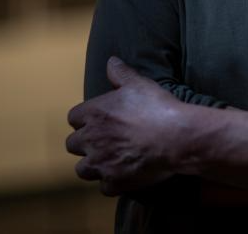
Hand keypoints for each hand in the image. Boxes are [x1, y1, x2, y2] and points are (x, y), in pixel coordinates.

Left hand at [66, 57, 181, 194]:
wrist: (175, 137)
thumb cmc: (156, 107)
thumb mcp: (139, 83)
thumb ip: (121, 73)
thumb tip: (111, 61)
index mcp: (94, 114)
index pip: (73, 118)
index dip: (85, 119)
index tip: (97, 120)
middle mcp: (91, 140)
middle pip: (72, 145)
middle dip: (85, 143)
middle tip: (103, 141)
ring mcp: (100, 163)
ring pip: (83, 169)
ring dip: (94, 165)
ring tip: (110, 160)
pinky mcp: (113, 182)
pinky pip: (104, 187)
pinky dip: (112, 182)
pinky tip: (124, 174)